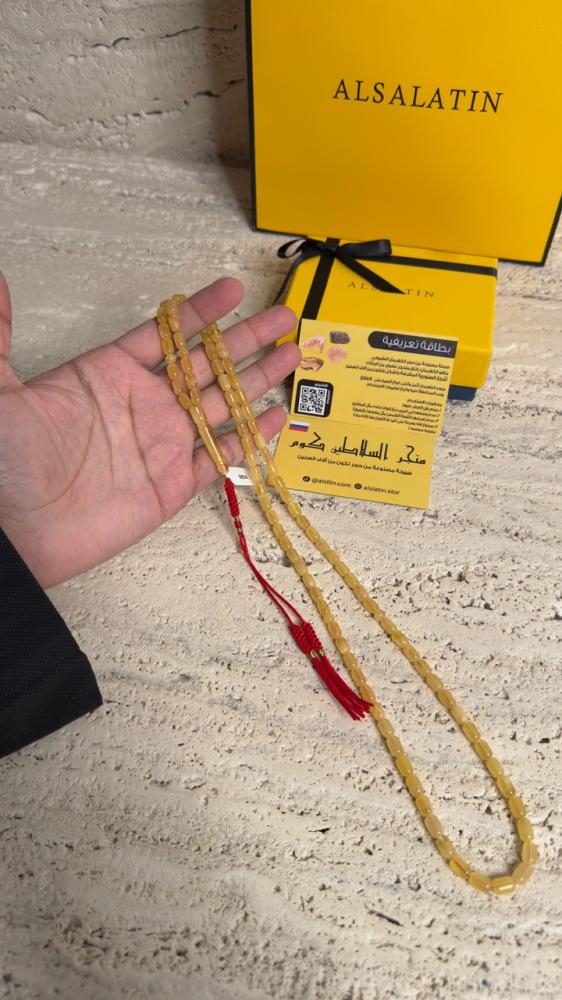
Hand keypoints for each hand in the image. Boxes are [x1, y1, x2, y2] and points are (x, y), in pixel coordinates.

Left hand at [0, 275, 299, 587]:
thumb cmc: (4, 463)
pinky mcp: (172, 484)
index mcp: (107, 374)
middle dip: (247, 339)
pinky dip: (250, 437)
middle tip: (283, 318)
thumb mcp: (1, 390)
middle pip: (207, 363)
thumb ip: (0, 332)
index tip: (231, 290)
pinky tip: (274, 416)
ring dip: (258, 380)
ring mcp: (160, 444)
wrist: (16, 535)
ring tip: (293, 355)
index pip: (165, 333)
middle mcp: (142, 405)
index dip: (200, 311)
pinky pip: (220, 455)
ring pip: (223, 403)